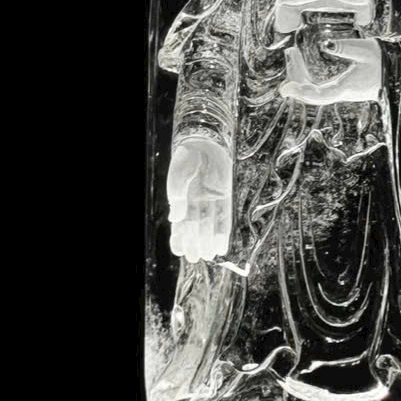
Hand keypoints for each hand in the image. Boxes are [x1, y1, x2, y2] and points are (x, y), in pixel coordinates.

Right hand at [168, 137, 231, 261]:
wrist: (203, 142)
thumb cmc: (186, 159)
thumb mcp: (177, 176)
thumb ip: (177, 196)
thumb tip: (175, 218)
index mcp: (183, 201)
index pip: (180, 225)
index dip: (180, 239)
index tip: (180, 252)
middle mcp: (198, 204)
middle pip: (196, 229)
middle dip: (195, 244)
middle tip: (195, 258)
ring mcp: (212, 201)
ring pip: (210, 227)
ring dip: (208, 242)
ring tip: (207, 256)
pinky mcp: (226, 197)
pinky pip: (225, 218)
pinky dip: (223, 233)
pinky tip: (221, 247)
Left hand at [280, 36, 381, 103]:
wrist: (398, 72)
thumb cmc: (383, 60)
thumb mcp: (366, 50)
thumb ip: (346, 47)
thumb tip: (326, 44)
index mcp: (346, 87)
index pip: (319, 94)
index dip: (301, 92)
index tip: (286, 87)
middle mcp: (341, 93)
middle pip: (310, 94)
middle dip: (295, 76)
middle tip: (290, 52)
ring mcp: (339, 92)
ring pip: (312, 91)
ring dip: (299, 75)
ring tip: (293, 53)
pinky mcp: (340, 89)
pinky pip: (317, 88)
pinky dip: (305, 77)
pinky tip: (302, 64)